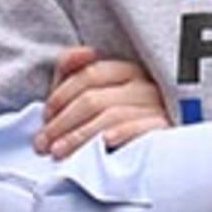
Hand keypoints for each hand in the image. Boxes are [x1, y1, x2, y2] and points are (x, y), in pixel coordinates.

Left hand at [37, 45, 172, 157]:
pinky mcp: (166, 131)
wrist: (161, 158)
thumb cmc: (120, 124)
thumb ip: (77, 70)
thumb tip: (81, 52)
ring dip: (80, 135)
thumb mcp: (93, 94)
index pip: (89, 74)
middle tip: (44, 144)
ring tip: (59, 152)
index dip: (61, 96)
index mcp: (128, 71)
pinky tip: (103, 143)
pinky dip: (121, 133)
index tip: (44, 117)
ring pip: (111, 115)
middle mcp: (144, 86)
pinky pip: (141, 128)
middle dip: (63, 122)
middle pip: (94, 98)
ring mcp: (157, 108)